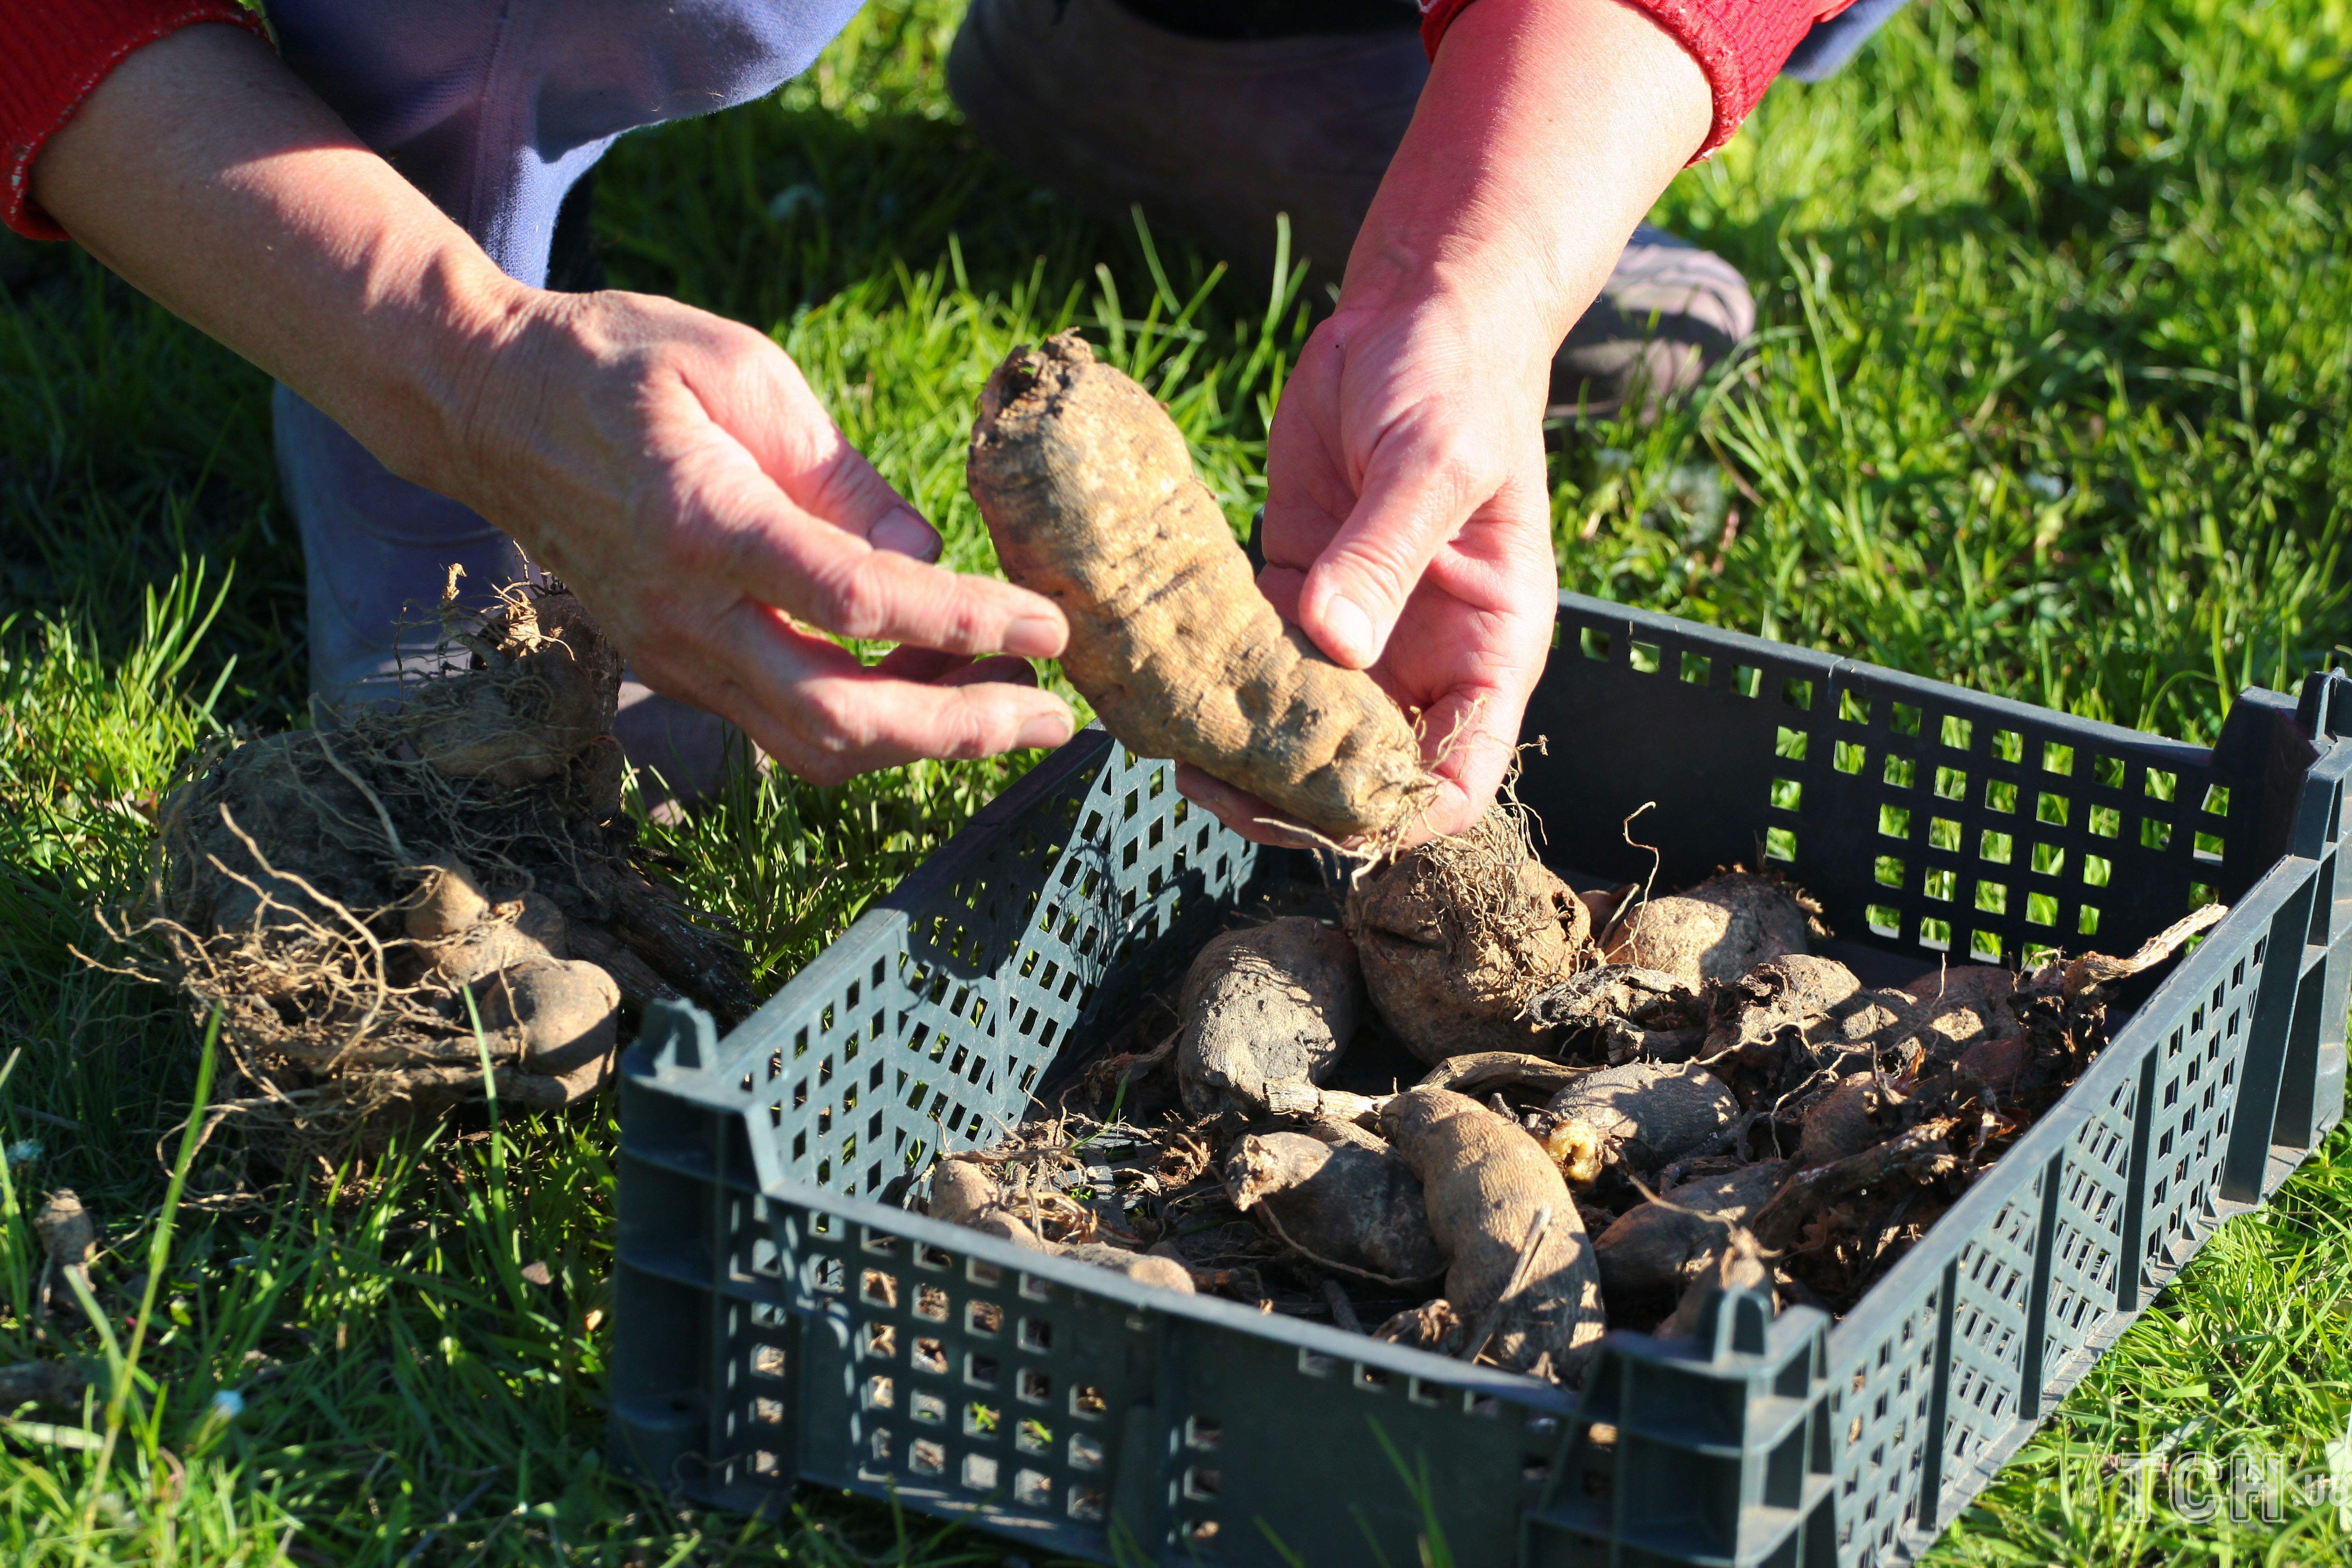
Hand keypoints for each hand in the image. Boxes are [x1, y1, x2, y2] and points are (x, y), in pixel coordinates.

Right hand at [30, 24, 1074, 788]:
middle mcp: (686, 613)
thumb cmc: (618, 365)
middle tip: (1054, 719)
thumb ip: (837, 473)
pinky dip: (869, 724)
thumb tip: (922, 555)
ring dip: (922, 742)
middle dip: (962, 731)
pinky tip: (931, 692)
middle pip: (843, 716)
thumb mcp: (740, 370)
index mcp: (704, 522)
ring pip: (816, 744)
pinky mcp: (677, 669)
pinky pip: (785, 726)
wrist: (486, 405)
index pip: (859, 603)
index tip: (1047, 632)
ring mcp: (675, 655)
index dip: (964, 625)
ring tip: (1008, 709)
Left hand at [1176, 284, 1558, 845]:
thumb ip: (1387, 551)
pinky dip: (1213, 679)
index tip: (1313, 816)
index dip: (1393, 819)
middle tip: (1209, 783)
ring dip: (1242, 748)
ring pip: (1300, 729)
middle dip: (1294, 798)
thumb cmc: (1457, 376)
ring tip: (1172, 745)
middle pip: (1363, 775)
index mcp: (1487, 648)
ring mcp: (1356, 628)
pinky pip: (1254, 659)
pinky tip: (1161, 683)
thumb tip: (1336, 643)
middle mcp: (1423, 657)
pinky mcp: (1296, 587)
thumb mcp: (1436, 459)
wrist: (1416, 309)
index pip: (1454, 780)